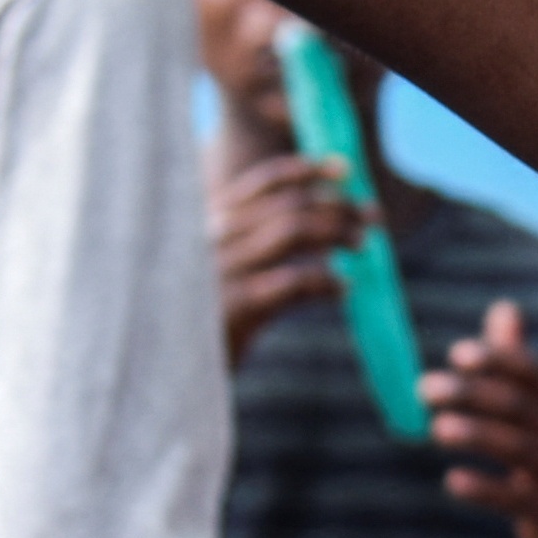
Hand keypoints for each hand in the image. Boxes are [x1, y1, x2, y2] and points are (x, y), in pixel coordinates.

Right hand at [212, 149, 372, 363]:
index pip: (263, 182)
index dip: (308, 170)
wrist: (166, 369)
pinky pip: (292, 280)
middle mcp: (212, 236)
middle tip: (371, 217)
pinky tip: (344, 289)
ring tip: (361, 244)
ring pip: (292, 231)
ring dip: (335, 232)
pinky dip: (325, 280)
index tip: (346, 168)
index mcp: (209, 222)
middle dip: (337, 205)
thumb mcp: (225, 275)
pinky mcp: (233, 305)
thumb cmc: (202, 322)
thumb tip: (326, 233)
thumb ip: (260, 249)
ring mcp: (221, 268)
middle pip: (288, 204)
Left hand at [421, 304, 537, 537]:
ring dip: (477, 434)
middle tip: (424, 387)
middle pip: (519, 406)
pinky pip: (518, 499)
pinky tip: (453, 480)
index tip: (458, 353)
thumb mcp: (533, 409)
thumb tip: (505, 306)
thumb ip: (515, 361)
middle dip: (472, 393)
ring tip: (437, 428)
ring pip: (519, 448)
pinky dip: (486, 489)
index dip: (498, 360)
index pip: (531, 373)